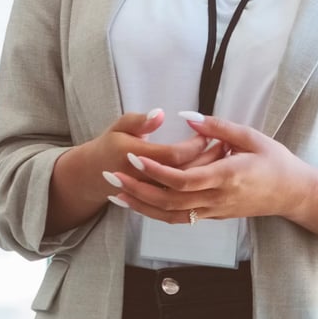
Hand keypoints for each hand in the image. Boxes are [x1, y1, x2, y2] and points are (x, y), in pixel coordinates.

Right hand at [47, 109, 224, 232]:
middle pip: (184, 174)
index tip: (206, 133)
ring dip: (206, 174)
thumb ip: (140, 121)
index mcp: (134, 157)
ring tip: (221, 157)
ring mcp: (150, 195)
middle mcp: (144, 180)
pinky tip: (210, 174)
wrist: (93, 177)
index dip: (194, 145)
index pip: (174, 156)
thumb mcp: (120, 127)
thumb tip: (160, 114)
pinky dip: (199, 187)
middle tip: (224, 145)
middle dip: (207, 160)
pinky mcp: (156, 204)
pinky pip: (182, 199)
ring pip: (186, 189)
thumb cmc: (109, 146)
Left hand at [102, 114, 314, 224]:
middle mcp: (217, 198)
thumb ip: (217, 128)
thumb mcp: (251, 137)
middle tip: (112, 175)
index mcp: (227, 176)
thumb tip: (187, 115)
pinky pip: (180, 219)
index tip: (134, 156)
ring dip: (141, 206)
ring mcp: (214, 211)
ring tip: (116, 194)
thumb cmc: (275, 161)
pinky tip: (139, 204)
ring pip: (171, 215)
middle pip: (170, 201)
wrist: (292, 193)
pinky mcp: (213, 216)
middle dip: (138, 189)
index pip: (183, 179)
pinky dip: (156, 213)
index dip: (156, 170)